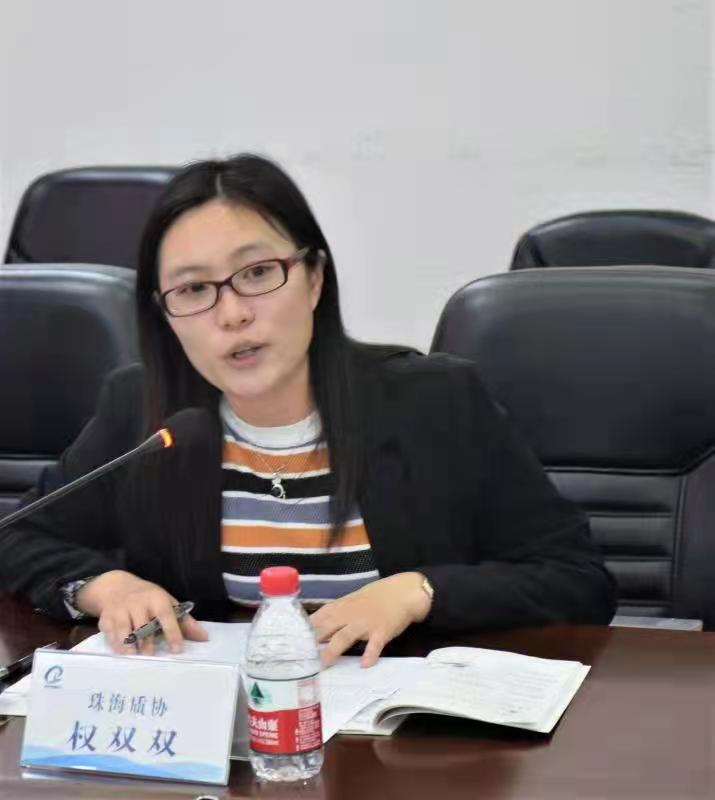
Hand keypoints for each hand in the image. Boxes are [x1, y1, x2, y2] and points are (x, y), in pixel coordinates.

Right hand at [75, 570, 207, 654]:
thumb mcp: (167, 603)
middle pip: (143, 625)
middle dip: (147, 641)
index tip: (177, 650)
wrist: (116, 586)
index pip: (166, 615)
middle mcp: (137, 603)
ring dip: (128, 644)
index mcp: (156, 598)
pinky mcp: (105, 618)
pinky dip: (114, 644)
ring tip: (134, 656)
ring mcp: (120, 610)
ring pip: (124, 629)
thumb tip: (204, 638)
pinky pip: (109, 633)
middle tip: (151, 656)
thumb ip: (185, 622)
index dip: (172, 632)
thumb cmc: (148, 598)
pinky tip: (120, 653)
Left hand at [310, 572, 430, 667]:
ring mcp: (365, 623)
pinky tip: (365, 664)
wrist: (401, 591)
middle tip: (299, 658)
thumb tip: (314, 627)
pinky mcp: (382, 631)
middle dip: (312, 643)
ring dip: (333, 649)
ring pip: (345, 636)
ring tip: (323, 663)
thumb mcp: (351, 601)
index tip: (289, 643)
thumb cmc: (375, 597)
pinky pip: (375, 644)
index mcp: (340, 608)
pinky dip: (370, 654)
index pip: (317, 619)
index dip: (303, 631)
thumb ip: (334, 614)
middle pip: (326, 628)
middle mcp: (349, 615)